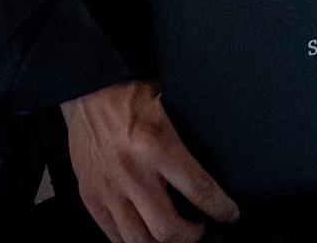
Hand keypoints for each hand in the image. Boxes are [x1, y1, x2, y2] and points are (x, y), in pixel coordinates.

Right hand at [61, 80, 238, 242]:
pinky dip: (132, 240)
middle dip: (190, 237)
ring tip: (173, 234)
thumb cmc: (130, 94)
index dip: (220, 208)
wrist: (87, 89)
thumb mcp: (169, 108)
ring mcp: (108, 189)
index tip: (229, 214)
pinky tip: (145, 232)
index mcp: (158, 146)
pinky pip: (112, 235)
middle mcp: (133, 173)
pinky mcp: (90, 196)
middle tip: (198, 228)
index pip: (199, 190)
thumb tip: (209, 163)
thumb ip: (183, 140)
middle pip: (168, 229)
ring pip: (139, 240)